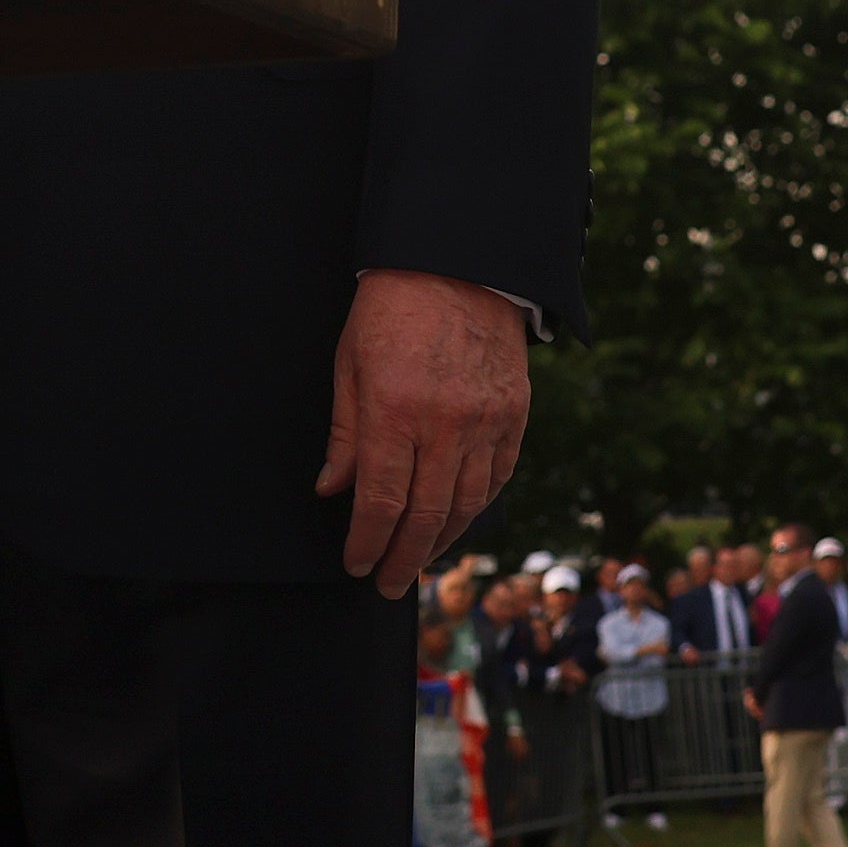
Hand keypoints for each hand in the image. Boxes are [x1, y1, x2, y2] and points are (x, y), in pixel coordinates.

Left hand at [315, 272, 526, 588]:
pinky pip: (498, 476)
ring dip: (442, 541)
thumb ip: (345, 435)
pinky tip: (458, 520)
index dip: (368, 542)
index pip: (381, 501)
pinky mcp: (515, 413)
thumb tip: (331, 491)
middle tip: (389, 585)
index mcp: (395, 412)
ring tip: (419, 559)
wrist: (459, 261)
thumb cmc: (391, 309)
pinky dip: (477, 506)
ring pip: (467, 503)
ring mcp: (487, 421)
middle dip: (404, 558)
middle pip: (426, 515)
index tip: (357, 565)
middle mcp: (445, 424)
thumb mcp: (349, 365)